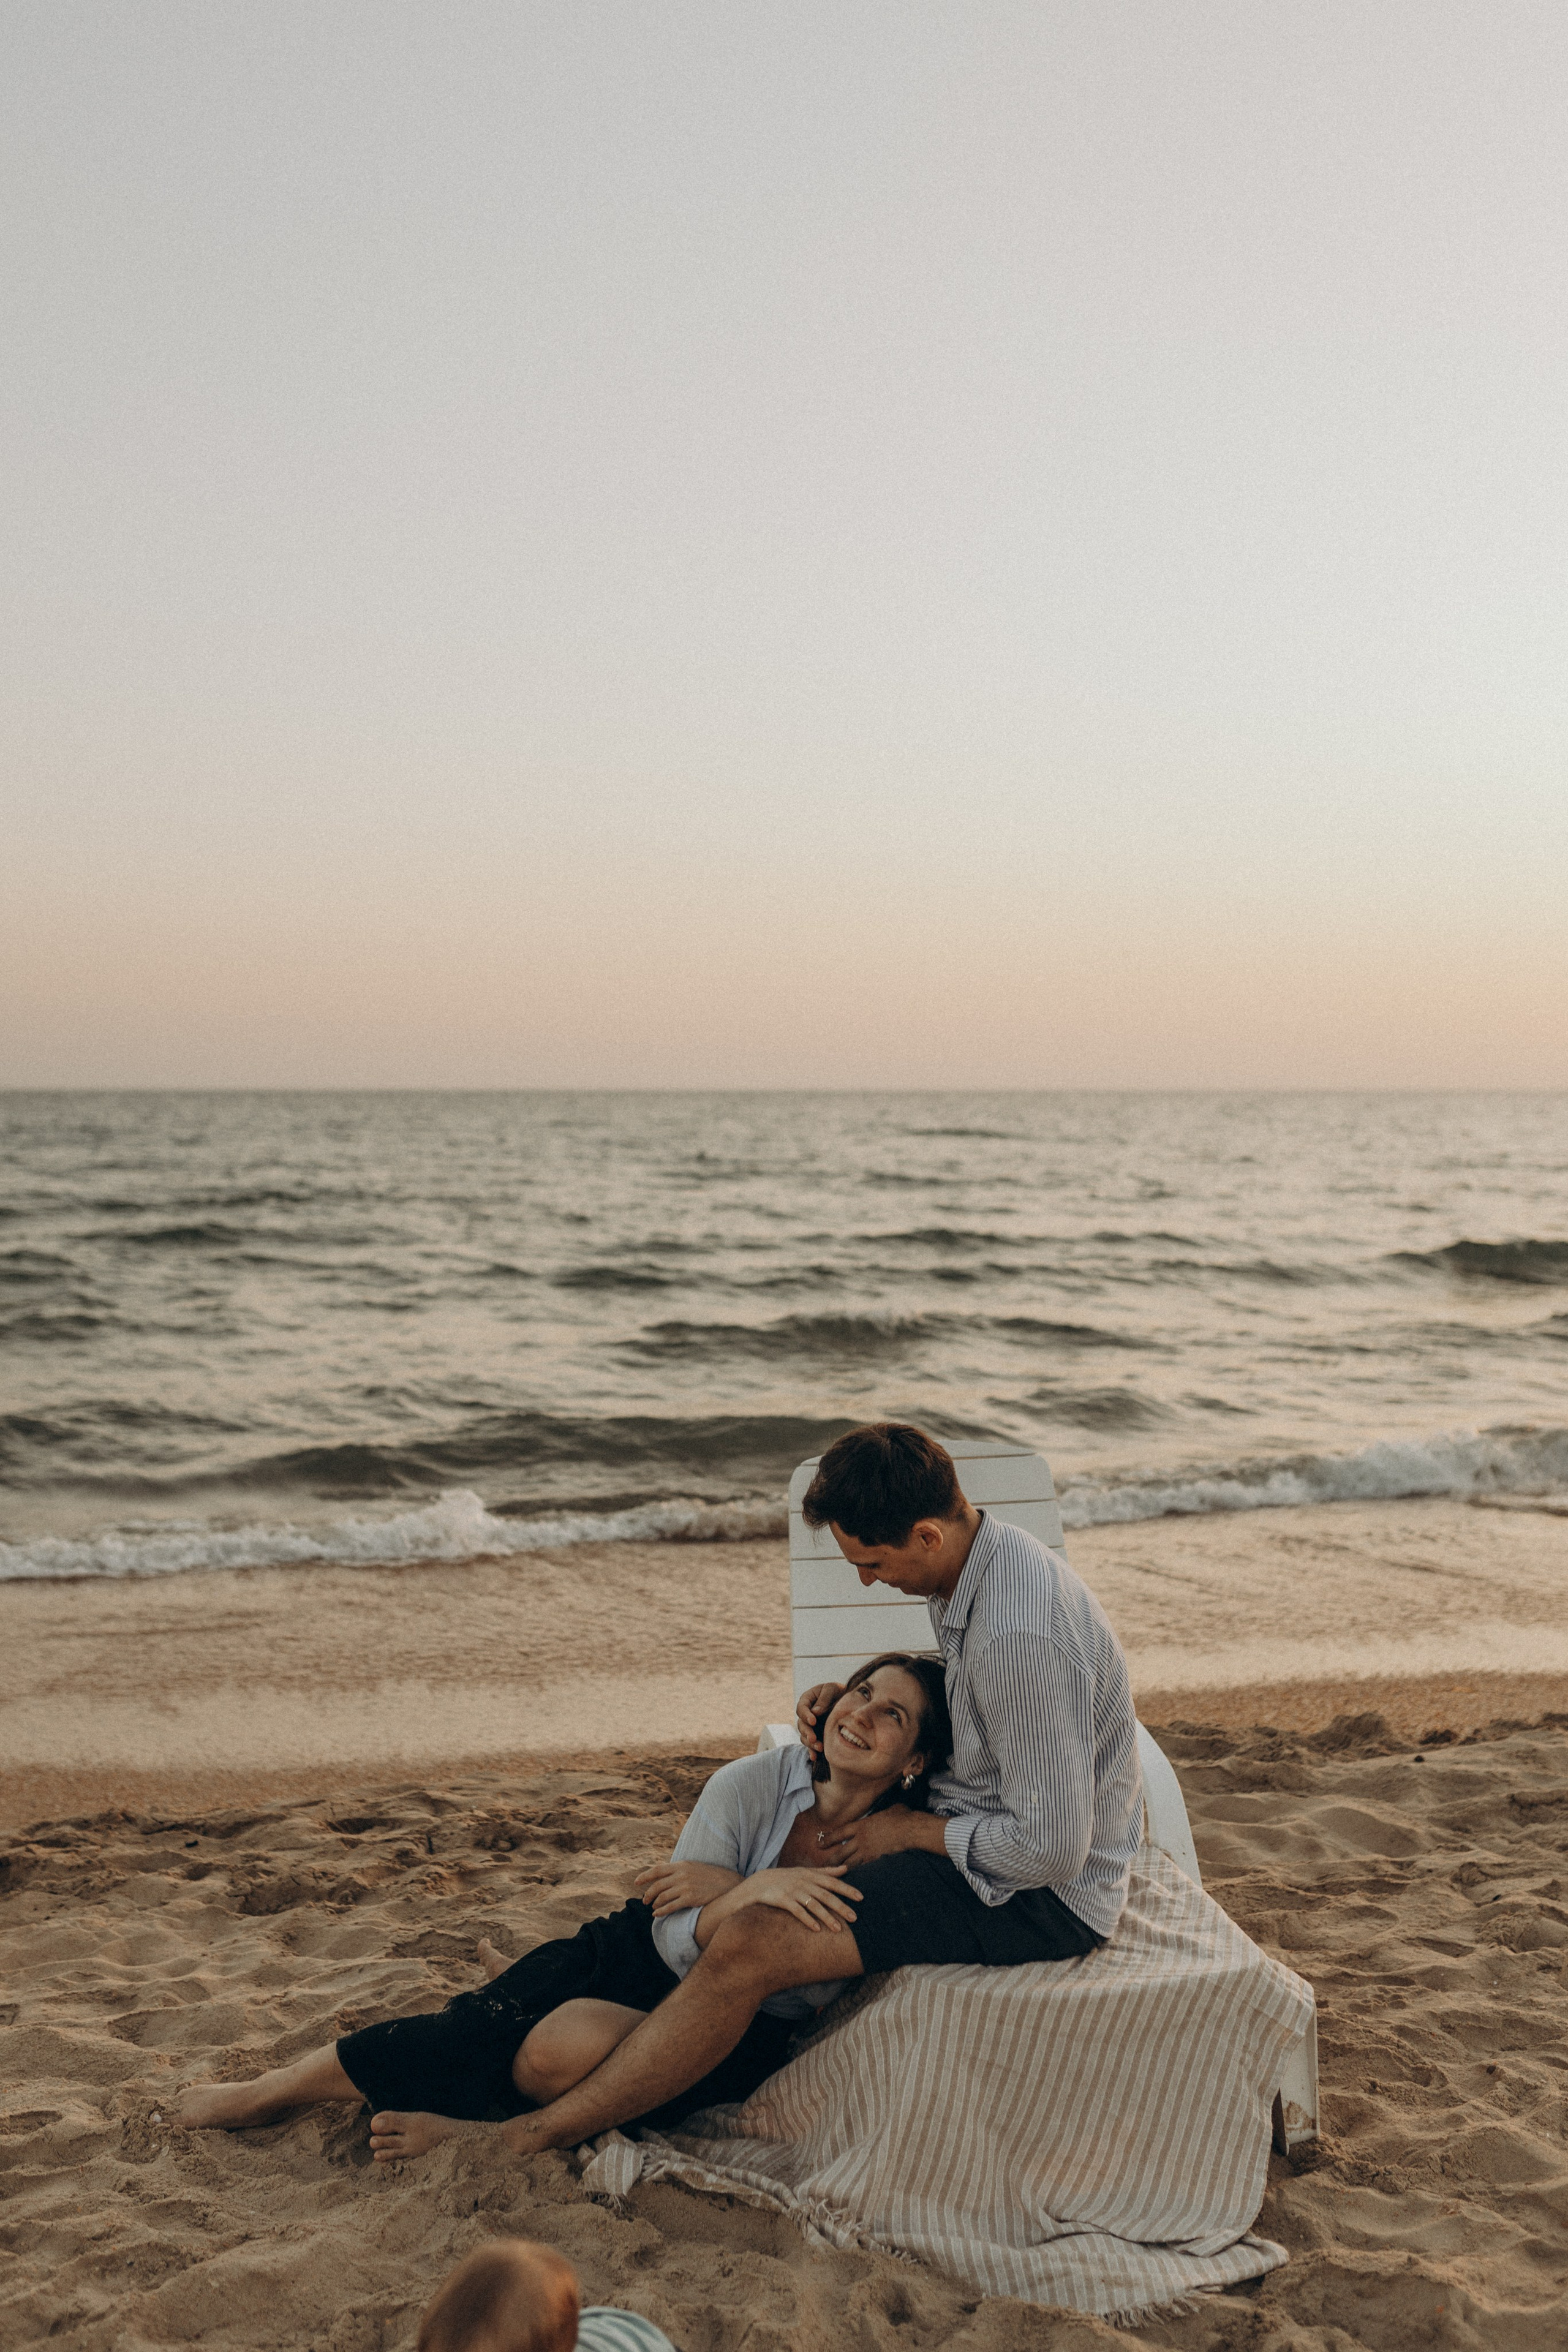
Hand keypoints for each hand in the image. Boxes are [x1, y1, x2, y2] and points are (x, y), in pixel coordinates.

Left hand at [633, 1860, 741, 1916]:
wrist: (727, 1883)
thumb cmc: (709, 1876)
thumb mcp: (693, 1867)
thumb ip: (678, 1871)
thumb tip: (664, 1877)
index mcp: (681, 1865)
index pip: (657, 1870)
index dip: (644, 1876)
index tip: (636, 1883)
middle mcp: (681, 1875)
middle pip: (657, 1885)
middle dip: (648, 1894)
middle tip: (644, 1900)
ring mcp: (685, 1887)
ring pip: (662, 1897)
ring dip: (654, 1904)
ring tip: (653, 1908)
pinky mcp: (690, 1899)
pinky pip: (670, 1906)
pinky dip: (660, 1911)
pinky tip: (657, 1914)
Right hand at [729, 1865, 864, 1932]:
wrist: (759, 1883)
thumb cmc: (786, 1878)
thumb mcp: (806, 1872)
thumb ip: (826, 1871)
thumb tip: (846, 1868)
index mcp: (810, 1875)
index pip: (832, 1882)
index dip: (847, 1889)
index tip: (861, 1898)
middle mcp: (804, 1882)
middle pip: (826, 1895)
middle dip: (841, 1907)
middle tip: (854, 1918)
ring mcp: (793, 1891)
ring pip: (813, 1905)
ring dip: (827, 1917)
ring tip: (838, 1929)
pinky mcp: (783, 1900)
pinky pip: (797, 1911)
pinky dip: (807, 1920)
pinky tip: (816, 1929)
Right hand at [796, 1681, 844, 1757]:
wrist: (848, 1701)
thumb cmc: (838, 1691)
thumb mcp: (832, 1689)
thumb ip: (824, 1699)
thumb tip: (815, 1712)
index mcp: (807, 1700)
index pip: (801, 1708)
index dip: (806, 1715)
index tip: (813, 1721)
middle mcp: (806, 1714)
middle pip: (801, 1724)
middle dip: (807, 1732)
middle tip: (814, 1738)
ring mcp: (810, 1726)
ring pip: (804, 1736)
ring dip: (810, 1743)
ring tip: (820, 1748)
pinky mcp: (816, 1735)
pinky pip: (810, 1744)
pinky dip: (811, 1750)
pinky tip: (815, 1757)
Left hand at [811, 1806, 946, 1867]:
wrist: (909, 1829)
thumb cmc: (900, 1817)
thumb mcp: (887, 1810)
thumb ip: (880, 1814)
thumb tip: (887, 1811)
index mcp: (861, 1825)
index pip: (839, 1833)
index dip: (828, 1839)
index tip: (819, 1843)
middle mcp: (860, 1839)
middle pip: (840, 1852)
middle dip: (830, 1860)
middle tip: (820, 1866)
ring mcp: (868, 1851)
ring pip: (849, 1863)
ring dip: (839, 1870)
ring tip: (831, 1876)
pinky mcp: (876, 1860)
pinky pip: (862, 1869)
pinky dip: (856, 1874)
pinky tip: (850, 1880)